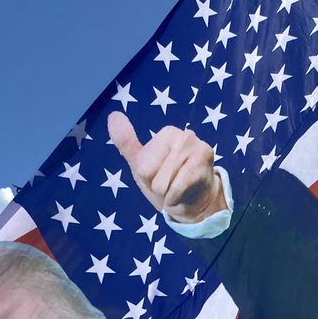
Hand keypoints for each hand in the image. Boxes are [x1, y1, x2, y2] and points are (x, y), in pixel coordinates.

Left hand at [108, 111, 226, 223]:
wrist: (198, 202)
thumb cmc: (168, 183)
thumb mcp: (143, 166)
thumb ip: (126, 142)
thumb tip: (113, 116)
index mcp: (167, 133)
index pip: (143, 167)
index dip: (148, 179)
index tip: (161, 178)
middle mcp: (183, 134)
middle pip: (151, 173)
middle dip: (158, 187)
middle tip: (171, 185)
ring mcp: (196, 146)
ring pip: (163, 182)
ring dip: (168, 194)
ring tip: (178, 189)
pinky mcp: (204, 161)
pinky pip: (176, 188)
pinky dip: (176, 199)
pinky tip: (185, 195)